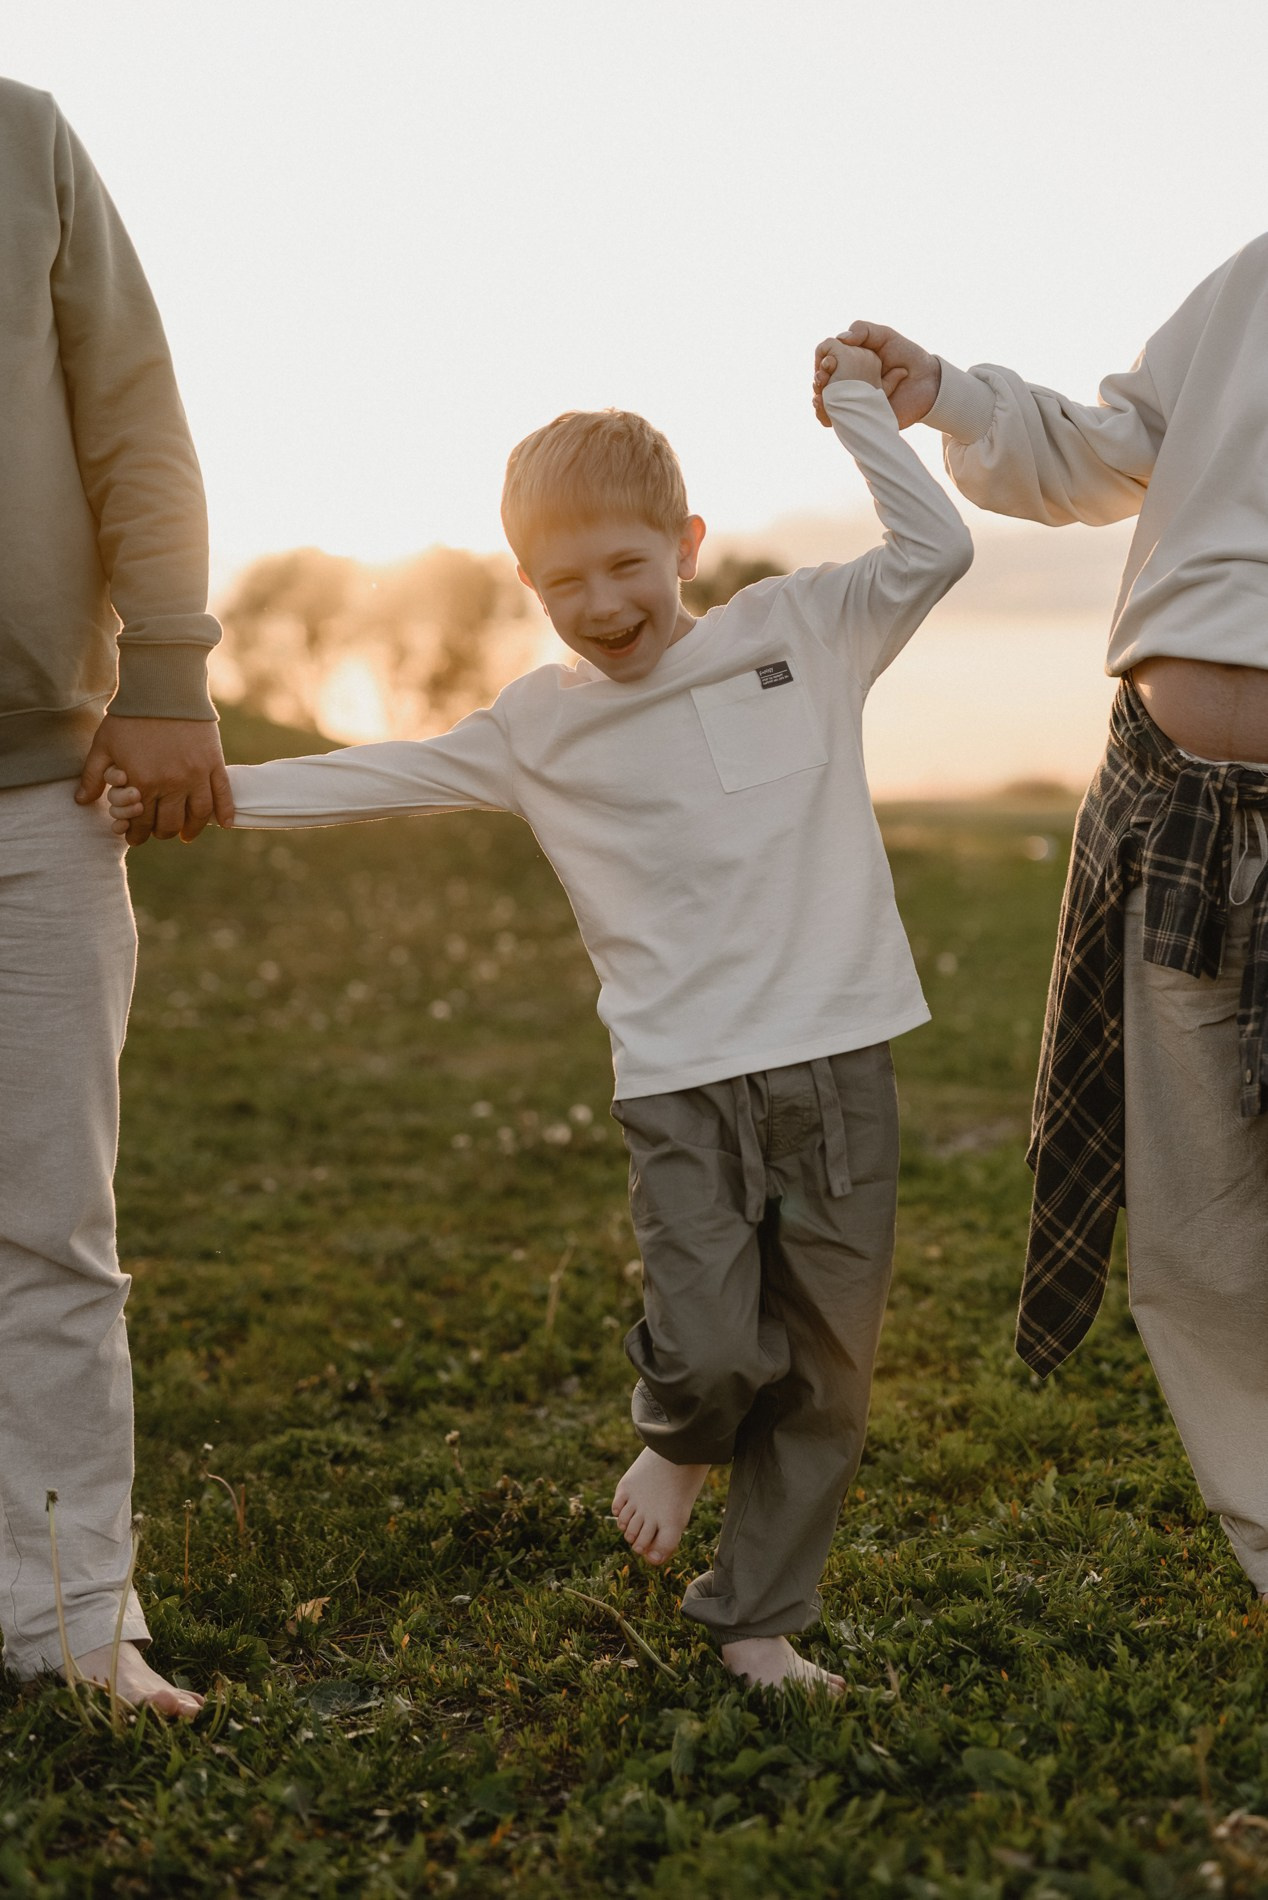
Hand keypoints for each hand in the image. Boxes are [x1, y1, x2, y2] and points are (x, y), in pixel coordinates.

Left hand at [76, 713, 233, 844]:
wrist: (162, 688)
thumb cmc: (130, 716)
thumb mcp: (103, 745)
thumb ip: (92, 776)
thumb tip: (81, 801)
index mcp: (143, 782)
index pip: (140, 822)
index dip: (135, 834)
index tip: (134, 836)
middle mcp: (171, 784)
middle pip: (169, 823)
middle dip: (160, 833)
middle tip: (157, 832)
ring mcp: (195, 775)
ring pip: (197, 815)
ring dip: (191, 830)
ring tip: (186, 835)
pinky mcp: (213, 764)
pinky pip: (222, 795)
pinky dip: (225, 813)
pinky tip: (224, 825)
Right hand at [811, 333, 901, 425]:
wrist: (929, 384)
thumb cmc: (909, 357)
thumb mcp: (886, 336)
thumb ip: (864, 331)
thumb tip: (841, 338)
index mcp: (851, 361)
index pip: (826, 360)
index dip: (822, 361)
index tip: (827, 363)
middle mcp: (849, 380)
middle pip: (821, 382)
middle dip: (817, 381)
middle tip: (822, 380)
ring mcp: (853, 400)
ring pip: (824, 403)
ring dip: (817, 400)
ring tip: (820, 397)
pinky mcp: (859, 418)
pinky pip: (836, 421)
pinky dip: (825, 417)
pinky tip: (825, 411)